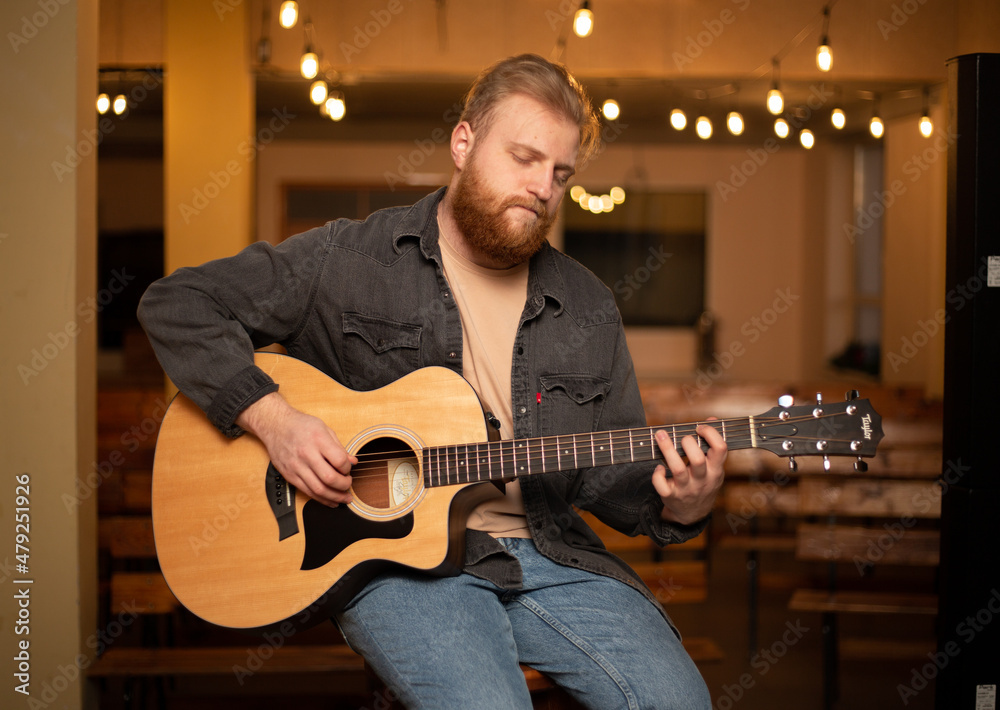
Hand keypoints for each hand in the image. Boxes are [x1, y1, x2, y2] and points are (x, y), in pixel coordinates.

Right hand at [236, 392, 355, 506]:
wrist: (275, 426)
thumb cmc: (301, 425)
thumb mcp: (324, 429)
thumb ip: (339, 447)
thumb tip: (352, 462)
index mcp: (318, 440)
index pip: (339, 461)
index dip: (348, 468)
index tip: (348, 469)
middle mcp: (306, 454)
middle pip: (330, 478)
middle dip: (344, 486)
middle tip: (349, 485)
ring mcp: (296, 466)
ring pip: (319, 490)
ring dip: (335, 497)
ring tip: (344, 498)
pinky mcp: (290, 476)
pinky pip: (308, 492)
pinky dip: (322, 499)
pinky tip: (331, 500)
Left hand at [651, 421, 726, 524]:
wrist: (694, 513)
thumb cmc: (703, 482)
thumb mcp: (713, 467)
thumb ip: (712, 445)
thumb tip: (710, 419)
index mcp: (715, 469)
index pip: (721, 449)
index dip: (711, 433)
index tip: (699, 427)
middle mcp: (702, 479)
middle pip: (697, 459)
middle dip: (688, 443)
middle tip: (682, 438)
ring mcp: (686, 489)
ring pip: (678, 469)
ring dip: (667, 450)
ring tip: (660, 435)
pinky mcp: (671, 496)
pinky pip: (662, 486)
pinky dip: (657, 475)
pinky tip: (659, 467)